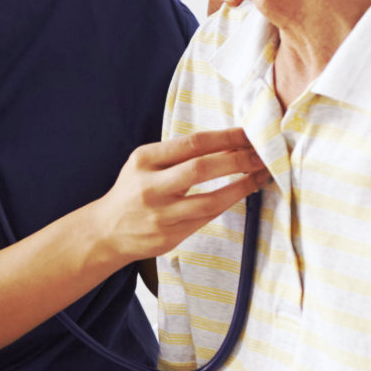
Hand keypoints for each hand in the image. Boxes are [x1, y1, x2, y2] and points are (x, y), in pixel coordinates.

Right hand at [93, 129, 266, 262]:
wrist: (106, 231)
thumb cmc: (134, 190)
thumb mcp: (145, 163)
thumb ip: (178, 154)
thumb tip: (228, 142)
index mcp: (144, 160)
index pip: (192, 143)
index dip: (225, 137)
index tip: (250, 134)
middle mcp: (150, 186)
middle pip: (201, 168)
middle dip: (238, 160)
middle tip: (263, 155)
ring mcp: (160, 215)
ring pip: (210, 201)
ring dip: (242, 187)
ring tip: (261, 176)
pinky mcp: (169, 236)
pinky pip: (207, 218)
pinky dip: (228, 204)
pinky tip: (242, 193)